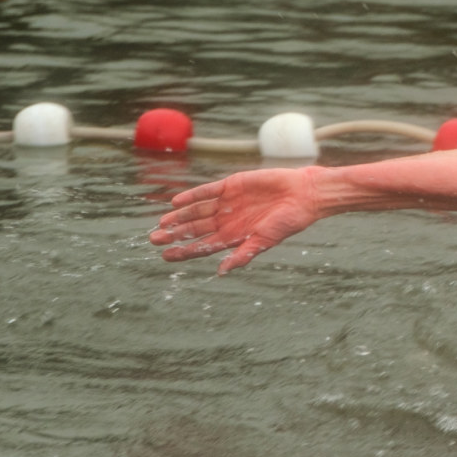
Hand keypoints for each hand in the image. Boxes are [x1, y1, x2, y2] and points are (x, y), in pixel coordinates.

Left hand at [149, 167, 321, 271]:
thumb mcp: (265, 241)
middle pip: (195, 229)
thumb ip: (243, 254)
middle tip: (154, 239)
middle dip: (175, 234)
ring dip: (180, 217)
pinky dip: (192, 196)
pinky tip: (176, 202)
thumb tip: (222, 271)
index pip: (203, 246)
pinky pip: (207, 191)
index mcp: (234, 237)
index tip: (166, 256)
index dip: (184, 251)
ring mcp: (227, 203)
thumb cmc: (288, 222)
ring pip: (197, 211)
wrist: (302, 195)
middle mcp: (227, 220)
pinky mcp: (231, 185)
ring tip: (162, 223)